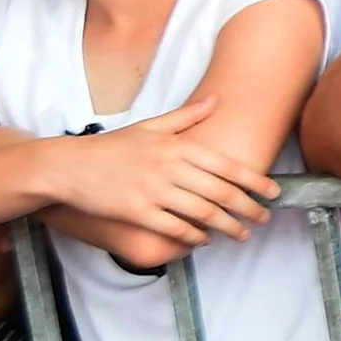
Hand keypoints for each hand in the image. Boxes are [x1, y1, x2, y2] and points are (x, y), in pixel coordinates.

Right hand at [40, 98, 278, 247]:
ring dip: (228, 227)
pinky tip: (205, 240)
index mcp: (175, 146)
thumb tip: (217, 99)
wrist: (66, 167)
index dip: (254, 181)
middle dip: (248, 209)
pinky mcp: (137, 212)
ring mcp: (153, 191)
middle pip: (221, 193)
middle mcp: (168, 168)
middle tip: (264, 219)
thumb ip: (187, 116)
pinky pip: (175, 229)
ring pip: (203, 214)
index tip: (273, 192)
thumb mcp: (149, 126)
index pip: (226, 165)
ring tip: (242, 234)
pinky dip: (195, 237)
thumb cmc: (110, 148)